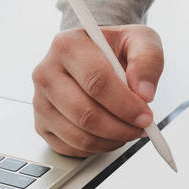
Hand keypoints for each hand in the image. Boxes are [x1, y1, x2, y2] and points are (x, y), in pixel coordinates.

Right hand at [33, 25, 163, 156]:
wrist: (97, 55)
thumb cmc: (115, 48)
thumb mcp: (141, 40)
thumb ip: (147, 60)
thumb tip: (144, 93)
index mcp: (68, 45)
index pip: (96, 81)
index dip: (125, 104)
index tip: (145, 115)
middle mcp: (47, 72)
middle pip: (85, 113)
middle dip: (120, 127)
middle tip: (141, 127)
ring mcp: (41, 101)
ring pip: (79, 135)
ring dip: (112, 140)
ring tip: (128, 130)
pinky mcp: (42, 123)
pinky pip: (72, 147)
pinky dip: (98, 147)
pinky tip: (110, 134)